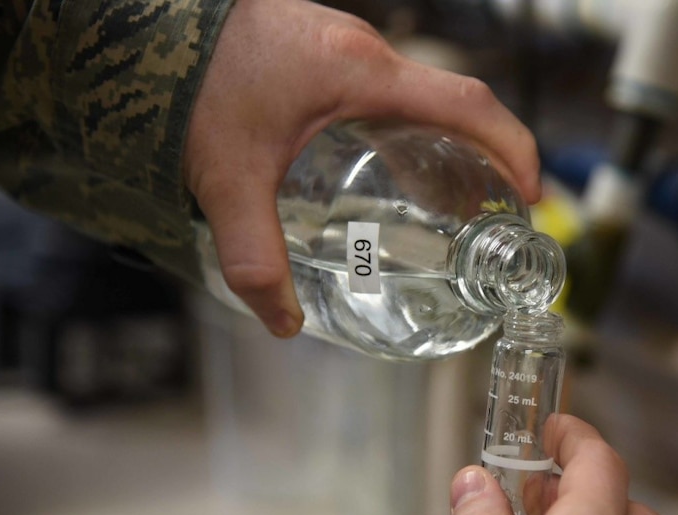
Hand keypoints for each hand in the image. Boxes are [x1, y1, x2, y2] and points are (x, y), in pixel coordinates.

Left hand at [183, 0, 539, 337]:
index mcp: (362, 74)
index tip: (530, 194)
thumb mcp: (227, 180)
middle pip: (455, 104)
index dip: (511, 147)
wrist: (146, 29)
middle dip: (487, 158)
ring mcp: (347, 51)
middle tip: (489, 216)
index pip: (466, 103)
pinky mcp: (325, 57)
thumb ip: (254, 256)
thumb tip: (285, 322)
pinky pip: (391, 95)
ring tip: (450, 204)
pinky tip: (389, 172)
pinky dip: (411, 135)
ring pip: (424, 99)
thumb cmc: (190, 83)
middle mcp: (366, 55)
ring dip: (449, 146)